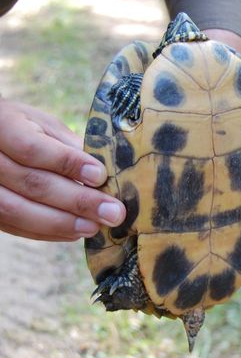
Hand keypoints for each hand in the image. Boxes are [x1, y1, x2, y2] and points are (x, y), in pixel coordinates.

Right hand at [0, 99, 125, 240]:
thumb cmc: (25, 129)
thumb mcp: (45, 126)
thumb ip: (69, 147)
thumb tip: (106, 174)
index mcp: (1, 125)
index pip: (31, 148)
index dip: (67, 163)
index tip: (100, 176)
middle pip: (31, 183)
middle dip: (77, 201)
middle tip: (113, 212)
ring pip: (18, 210)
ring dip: (62, 222)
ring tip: (96, 226)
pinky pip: (14, 226)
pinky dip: (47, 232)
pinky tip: (75, 232)